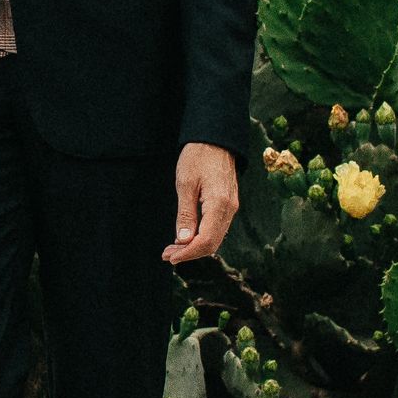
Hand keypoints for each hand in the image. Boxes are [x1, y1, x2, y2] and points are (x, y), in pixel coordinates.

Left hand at [165, 142, 239, 264]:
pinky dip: (201, 237)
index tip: (170, 257)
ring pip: (214, 238)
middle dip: (189, 253)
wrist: (215, 140)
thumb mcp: (185, 184)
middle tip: (167, 254)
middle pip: (211, 244)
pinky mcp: (228, 205)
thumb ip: (185, 214)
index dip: (188, 253)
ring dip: (194, 247)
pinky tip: (186, 237)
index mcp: (219, 204)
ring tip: (172, 248)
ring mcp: (231, 208)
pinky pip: (216, 229)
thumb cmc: (198, 157)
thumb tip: (183, 240)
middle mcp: (230, 209)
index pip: (205, 240)